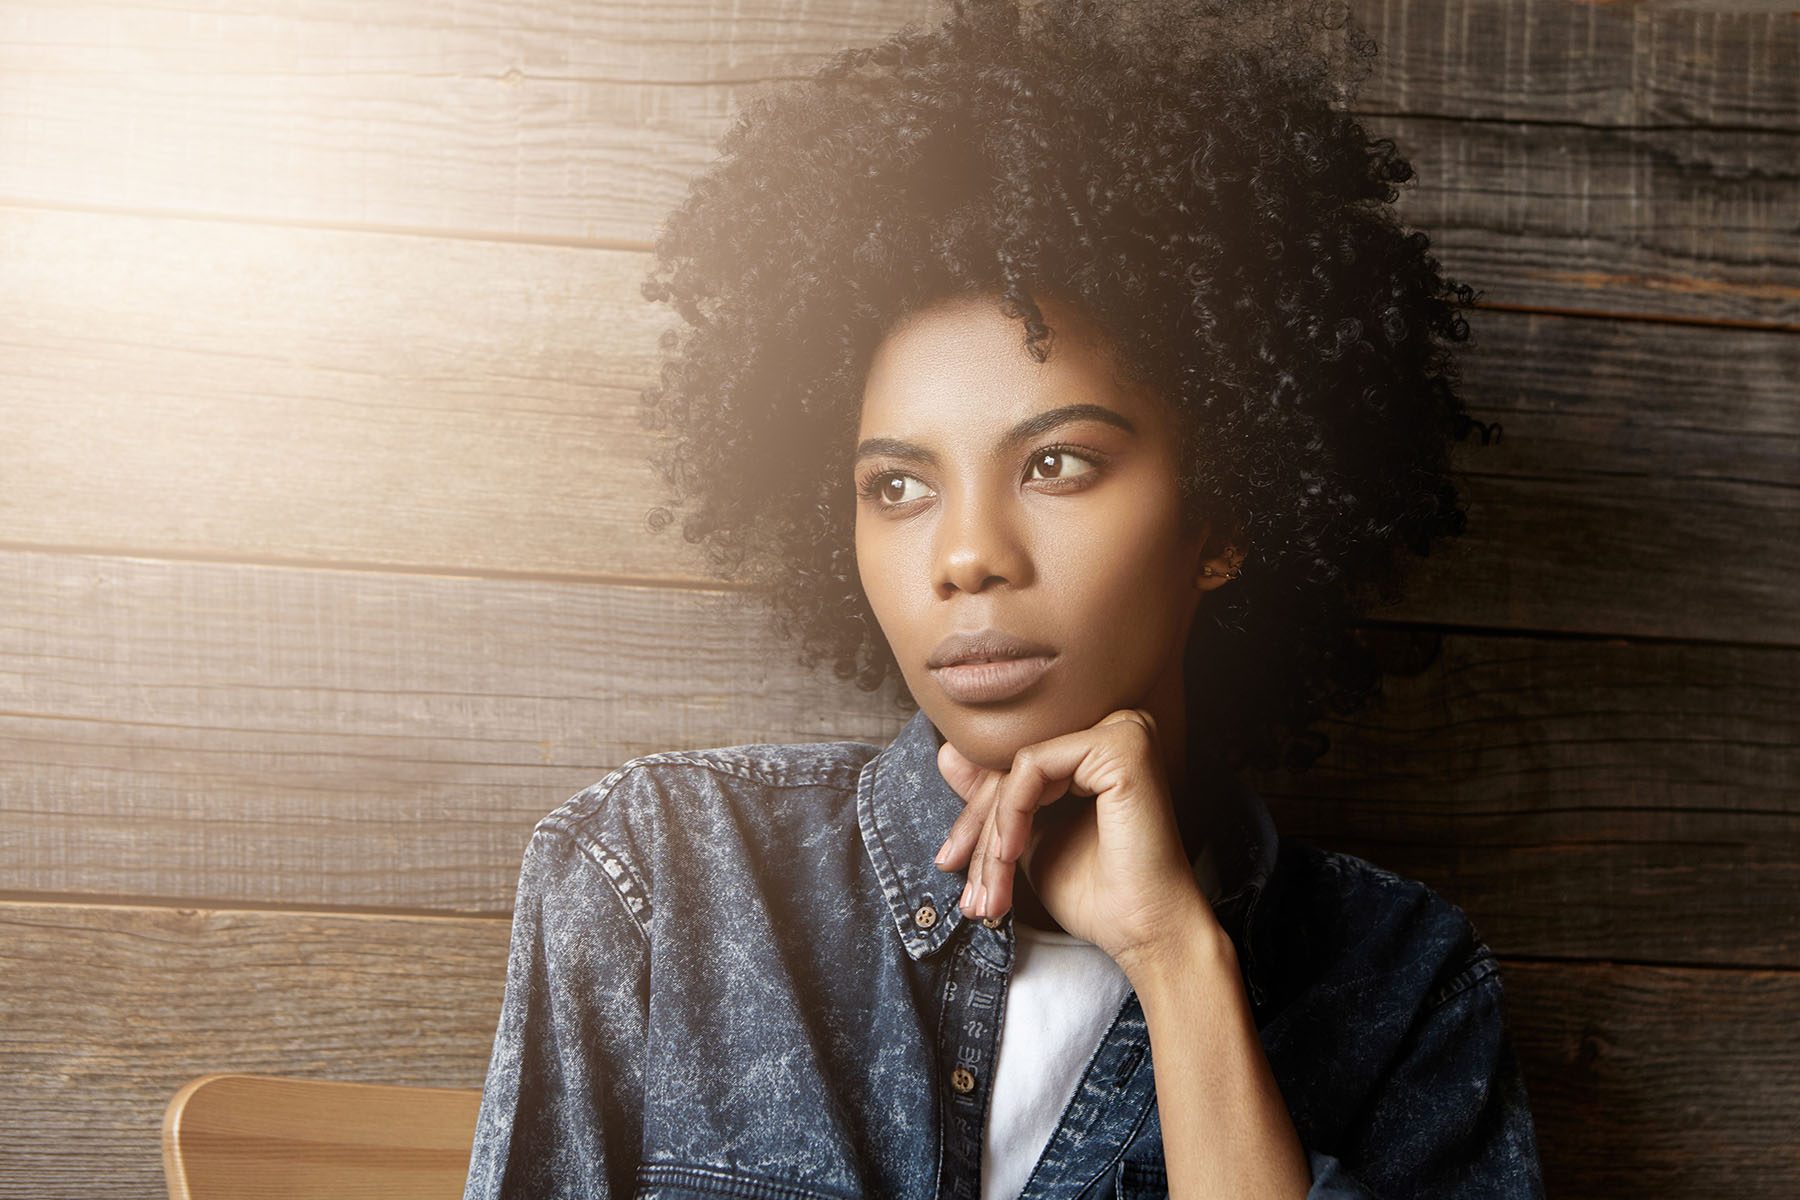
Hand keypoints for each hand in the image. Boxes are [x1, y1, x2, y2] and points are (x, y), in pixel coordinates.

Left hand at [933, 708, 1220, 975]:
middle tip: (968, 890)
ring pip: (1017, 767)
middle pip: (1014, 764)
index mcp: (1102, 746)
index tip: (951, 863)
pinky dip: (1011, 815)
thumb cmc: (1099, 895)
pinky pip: (1031, 766)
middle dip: (978, 829)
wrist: (1146, 934)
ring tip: (989, 889)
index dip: (977, 816)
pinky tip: (1011, 856)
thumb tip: (947, 753)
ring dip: (992, 833)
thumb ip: (996, 798)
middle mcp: (1118, 726)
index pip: (1017, 764)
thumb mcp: (1028, 840)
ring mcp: (1122, 730)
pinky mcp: (1120, 745)